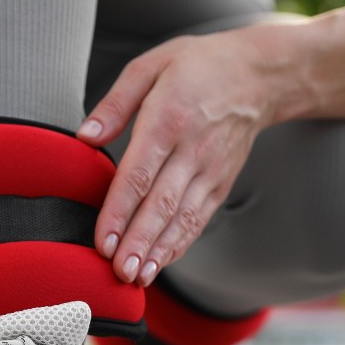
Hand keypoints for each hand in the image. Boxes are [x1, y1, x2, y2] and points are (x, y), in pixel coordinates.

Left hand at [77, 22, 310, 285]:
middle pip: (162, 205)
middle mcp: (191, 150)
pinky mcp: (221, 183)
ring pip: (182, 218)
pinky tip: (161, 263)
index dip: (120, 212)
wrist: (259, 75)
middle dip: (140, 242)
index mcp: (168, 119)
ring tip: (138, 278)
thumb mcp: (151, 66)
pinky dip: (179, 243)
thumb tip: (84, 138)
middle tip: (120, 273)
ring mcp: (210, 171)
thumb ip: (115, 103)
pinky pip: (198, 219)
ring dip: (159, 251)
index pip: (139, 175)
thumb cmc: (198, 66)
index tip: (104, 242)